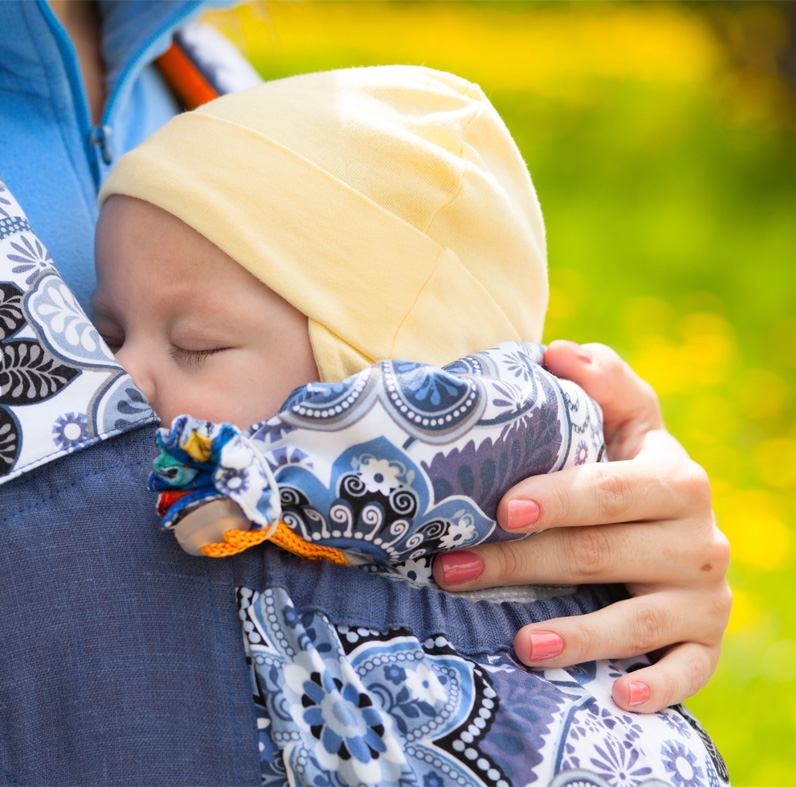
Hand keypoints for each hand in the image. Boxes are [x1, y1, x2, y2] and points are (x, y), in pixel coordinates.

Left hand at [432, 340, 730, 712]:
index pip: (611, 487)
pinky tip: (615, 694)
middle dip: (523, 563)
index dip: (560, 496)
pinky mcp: (706, 642)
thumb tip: (557, 352)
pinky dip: (658, 686)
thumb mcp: (624, 425)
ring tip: (522, 646)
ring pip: (639, 619)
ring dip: (579, 634)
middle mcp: (698, 537)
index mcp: (672, 477)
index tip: (502, 507)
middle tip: (454, 570)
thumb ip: (601, 386)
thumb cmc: (625, 475)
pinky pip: (689, 672)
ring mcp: (704, 595)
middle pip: (603, 553)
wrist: (678, 536)